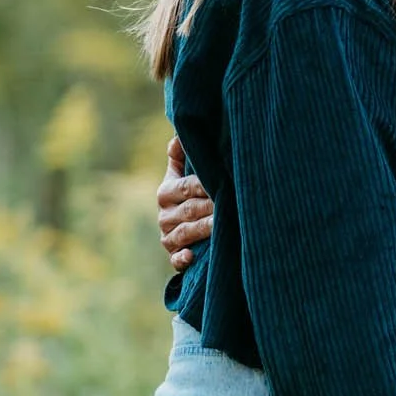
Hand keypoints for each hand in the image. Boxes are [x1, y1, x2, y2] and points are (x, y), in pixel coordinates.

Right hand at [156, 136, 214, 272]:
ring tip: (220, 225)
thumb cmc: (190, 193)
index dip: (206, 184)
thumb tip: (179, 135)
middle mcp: (164, 216)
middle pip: (190, 210)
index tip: (225, 181)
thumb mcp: (181, 174)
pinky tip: (192, 256)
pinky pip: (176, 260)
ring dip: (203, 229)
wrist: (185, 228)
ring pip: (186, 233)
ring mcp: (168, 237)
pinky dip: (183, 259)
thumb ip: (181, 156)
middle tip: (231, 204)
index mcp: (166, 192)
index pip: (187, 187)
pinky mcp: (174, 256)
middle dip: (211, 207)